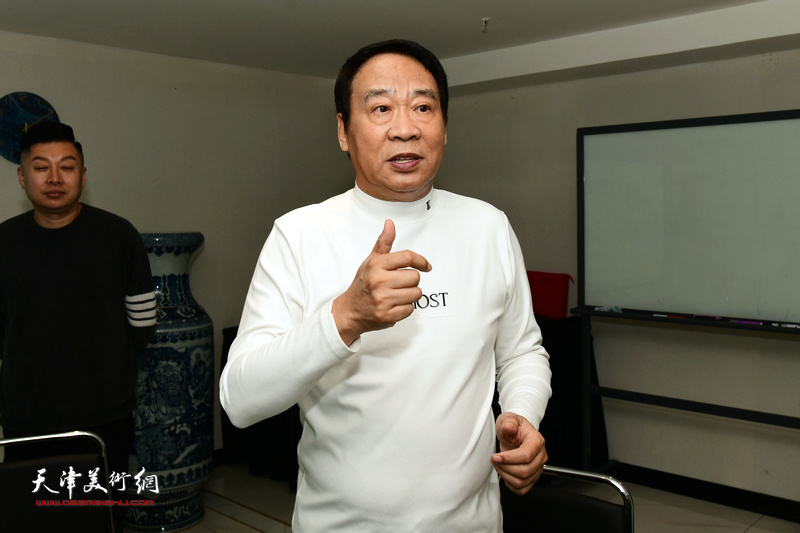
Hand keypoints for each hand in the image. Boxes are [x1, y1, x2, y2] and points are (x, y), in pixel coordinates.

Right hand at [332, 219, 430, 345]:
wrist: (350, 311)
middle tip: (399, 284)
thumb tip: (390, 224)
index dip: (421, 261)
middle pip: (415, 277)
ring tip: (396, 295)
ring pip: (416, 293)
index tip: (426, 266)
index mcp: (376, 265)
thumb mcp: (371, 261)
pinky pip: (410, 309)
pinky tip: (393, 305)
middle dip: (410, 281)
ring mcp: (383, 299)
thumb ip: (383, 243)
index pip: (407, 257)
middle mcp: (379, 281)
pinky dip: (405, 308)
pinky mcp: (387, 316)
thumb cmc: (363, 284)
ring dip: (410, 295)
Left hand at [491, 412, 547, 494]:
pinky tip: (504, 473)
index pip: (526, 455)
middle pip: (525, 471)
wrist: (516, 433)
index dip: (509, 458)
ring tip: (497, 465)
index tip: (495, 456)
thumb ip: (509, 422)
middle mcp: (541, 455)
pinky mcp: (533, 477)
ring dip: (506, 475)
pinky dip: (510, 485)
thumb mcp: (508, 419)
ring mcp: (538, 468)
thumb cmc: (513, 426)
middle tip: (494, 459)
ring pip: (523, 481)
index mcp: (537, 440)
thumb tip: (509, 427)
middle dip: (505, 467)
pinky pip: (522, 489)